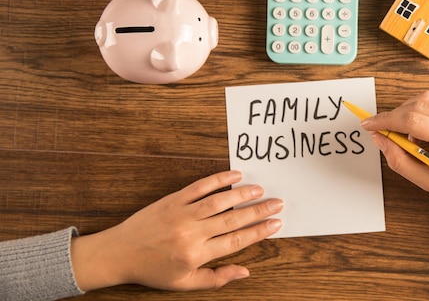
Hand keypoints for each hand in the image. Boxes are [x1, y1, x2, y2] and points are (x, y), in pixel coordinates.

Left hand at [71, 170, 282, 291]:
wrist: (119, 253)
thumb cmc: (152, 270)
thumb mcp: (184, 283)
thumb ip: (216, 277)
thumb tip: (245, 272)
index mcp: (197, 255)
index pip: (236, 240)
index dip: (259, 232)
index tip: (276, 224)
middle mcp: (192, 233)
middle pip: (233, 219)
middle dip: (259, 211)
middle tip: (277, 203)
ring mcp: (182, 214)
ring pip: (219, 201)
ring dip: (243, 194)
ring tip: (260, 189)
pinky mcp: (173, 200)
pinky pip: (199, 187)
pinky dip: (218, 180)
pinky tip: (234, 175)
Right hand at [361, 91, 428, 225]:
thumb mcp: (425, 181)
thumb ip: (398, 160)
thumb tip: (379, 138)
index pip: (412, 120)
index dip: (385, 120)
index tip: (368, 124)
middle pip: (416, 104)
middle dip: (393, 116)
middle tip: (383, 132)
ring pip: (424, 98)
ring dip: (407, 113)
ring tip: (408, 137)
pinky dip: (420, 111)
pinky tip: (421, 131)